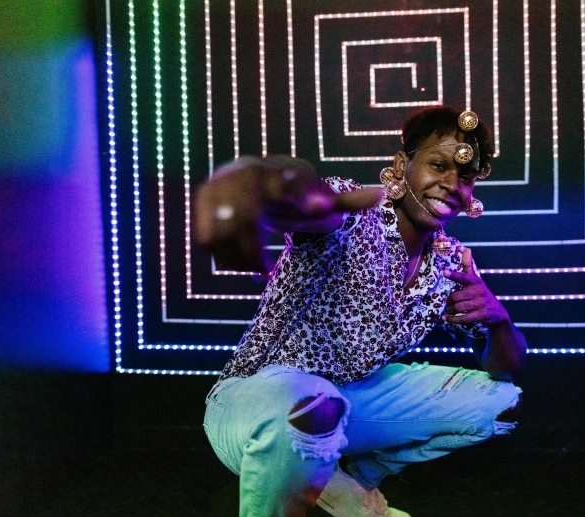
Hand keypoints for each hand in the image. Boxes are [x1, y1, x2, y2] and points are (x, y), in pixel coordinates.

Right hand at [193, 155, 383, 272]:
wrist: (250, 175)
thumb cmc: (293, 192)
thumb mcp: (320, 196)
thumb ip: (347, 201)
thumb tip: (383, 194)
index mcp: (283, 174)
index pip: (296, 183)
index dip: (308, 195)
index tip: (322, 207)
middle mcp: (248, 174)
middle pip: (246, 220)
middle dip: (253, 252)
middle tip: (266, 274)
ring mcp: (221, 185)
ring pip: (222, 231)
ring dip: (237, 256)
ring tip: (255, 268)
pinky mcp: (202, 200)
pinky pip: (206, 238)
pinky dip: (222, 255)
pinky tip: (238, 261)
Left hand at [442, 248, 509, 325]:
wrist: (498, 312)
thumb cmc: (482, 294)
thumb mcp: (476, 280)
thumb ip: (468, 266)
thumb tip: (467, 249)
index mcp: (475, 281)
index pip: (464, 277)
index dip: (454, 275)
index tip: (444, 272)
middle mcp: (478, 291)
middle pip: (455, 296)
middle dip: (449, 302)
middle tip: (449, 303)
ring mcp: (480, 304)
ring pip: (458, 307)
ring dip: (450, 310)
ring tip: (449, 311)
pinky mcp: (481, 315)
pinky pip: (463, 318)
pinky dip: (452, 319)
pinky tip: (446, 319)